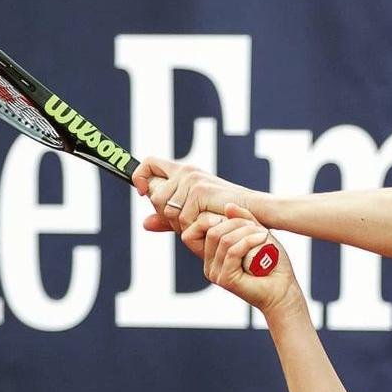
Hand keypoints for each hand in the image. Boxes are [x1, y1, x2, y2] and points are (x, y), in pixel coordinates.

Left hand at [131, 156, 252, 233]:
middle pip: (155, 196)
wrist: (252, 211)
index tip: (142, 192)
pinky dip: (192, 227)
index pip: (149, 163)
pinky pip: (181, 218)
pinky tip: (207, 225)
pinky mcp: (199, 191)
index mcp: (183, 171)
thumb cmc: (225, 213)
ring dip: (180, 224)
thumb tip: (145, 224)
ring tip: (200, 224)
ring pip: (166, 209)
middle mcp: (186, 171)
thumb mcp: (192, 213)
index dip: (140, 176)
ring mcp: (192, 180)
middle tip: (188, 223)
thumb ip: (168, 217)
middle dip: (166, 216)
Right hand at [185, 204, 300, 314]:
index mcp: (213, 254)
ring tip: (264, 235)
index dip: (220, 216)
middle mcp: (210, 265)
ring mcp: (215, 273)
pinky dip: (248, 241)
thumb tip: (228, 205)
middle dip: (237, 223)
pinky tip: (263, 239)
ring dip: (246, 232)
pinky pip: (232, 251)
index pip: (200, 226)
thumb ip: (244, 220)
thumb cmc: (272, 264)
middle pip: (212, 230)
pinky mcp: (225, 279)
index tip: (245, 220)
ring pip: (223, 239)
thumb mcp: (257, 235)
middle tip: (258, 228)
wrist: (283, 290)